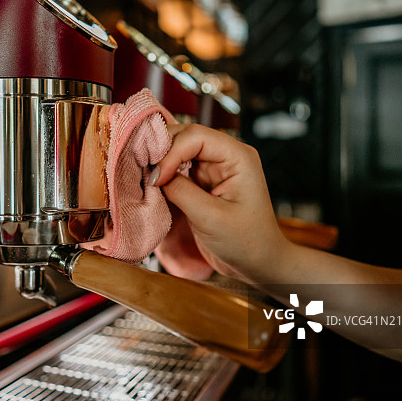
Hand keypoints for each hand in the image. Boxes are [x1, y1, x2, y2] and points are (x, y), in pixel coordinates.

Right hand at [151, 124, 289, 283]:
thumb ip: (180, 191)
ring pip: (176, 151)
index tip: (157, 179)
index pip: (195, 136)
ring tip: (146, 180)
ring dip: (159, 164)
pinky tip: (153, 187)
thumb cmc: (246, 241)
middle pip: (184, 137)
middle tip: (143, 174)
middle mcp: (225, 155)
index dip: (171, 153)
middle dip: (161, 153)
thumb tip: (153, 175)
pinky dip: (162, 176)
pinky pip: (176, 169)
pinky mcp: (201, 182)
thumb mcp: (210, 217)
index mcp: (237, 156)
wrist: (257, 263)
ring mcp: (212, 168)